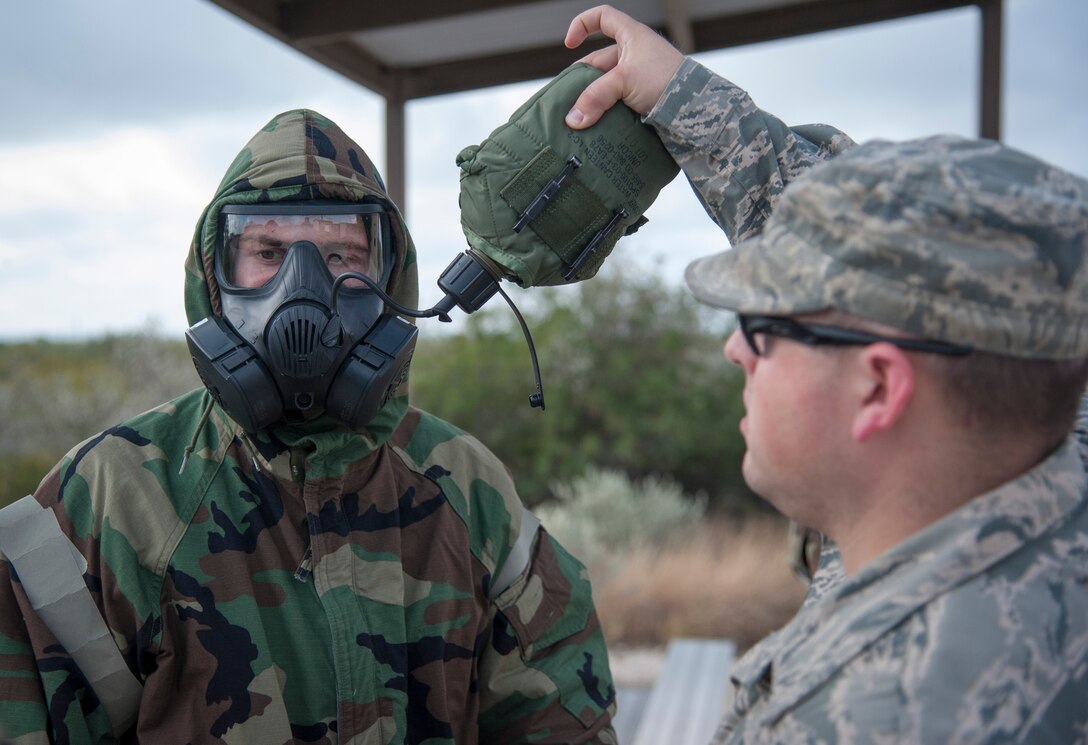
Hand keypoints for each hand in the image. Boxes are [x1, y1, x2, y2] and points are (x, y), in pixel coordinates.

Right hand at [564, 5, 683, 128]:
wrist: (695, 107)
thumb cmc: (665, 80)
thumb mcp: (624, 82)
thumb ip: (595, 97)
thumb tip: (573, 119)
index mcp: (632, 36)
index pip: (603, 18)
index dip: (582, 25)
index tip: (569, 44)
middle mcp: (634, 53)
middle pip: (598, 60)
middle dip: (582, 77)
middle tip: (569, 96)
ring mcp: (638, 77)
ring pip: (605, 84)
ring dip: (591, 98)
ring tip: (579, 115)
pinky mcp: (641, 98)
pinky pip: (615, 101)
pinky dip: (604, 110)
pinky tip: (594, 122)